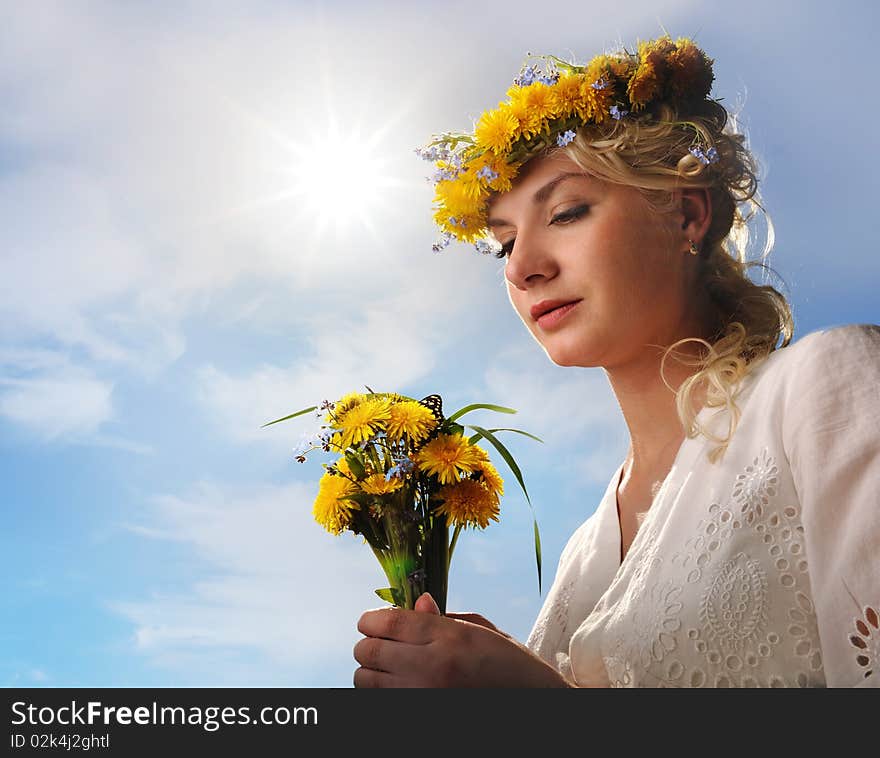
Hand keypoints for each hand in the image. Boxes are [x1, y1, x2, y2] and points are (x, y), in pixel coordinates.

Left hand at [353, 592, 574, 687]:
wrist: (533, 704)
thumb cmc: (509, 664)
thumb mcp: (481, 631)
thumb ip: (441, 617)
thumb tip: (417, 601)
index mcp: (450, 637)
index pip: (387, 622)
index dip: (369, 619)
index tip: (369, 621)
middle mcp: (433, 667)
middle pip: (369, 651)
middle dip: (366, 645)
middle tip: (377, 644)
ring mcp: (424, 697)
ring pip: (366, 681)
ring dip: (369, 672)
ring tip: (387, 669)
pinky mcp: (421, 716)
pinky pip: (380, 702)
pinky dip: (379, 693)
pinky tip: (396, 687)